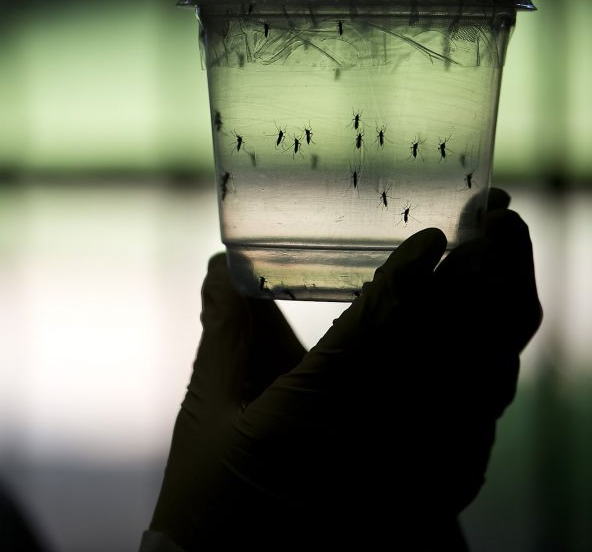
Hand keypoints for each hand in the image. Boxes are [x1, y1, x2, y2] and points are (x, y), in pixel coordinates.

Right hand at [149, 189, 540, 549]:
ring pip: (484, 380)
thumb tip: (220, 265)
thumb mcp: (213, 411)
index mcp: (315, 413)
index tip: (435, 233)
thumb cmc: (213, 498)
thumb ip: (226, 330)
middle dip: (485, 273)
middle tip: (497, 221)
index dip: (413, 274)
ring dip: (500, 314)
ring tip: (505, 261)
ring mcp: (415, 475)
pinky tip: (492, 339)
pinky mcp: (432, 496)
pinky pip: (482, 423)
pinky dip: (494, 371)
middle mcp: (380, 442)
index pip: (381, 327)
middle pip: (456, 343)